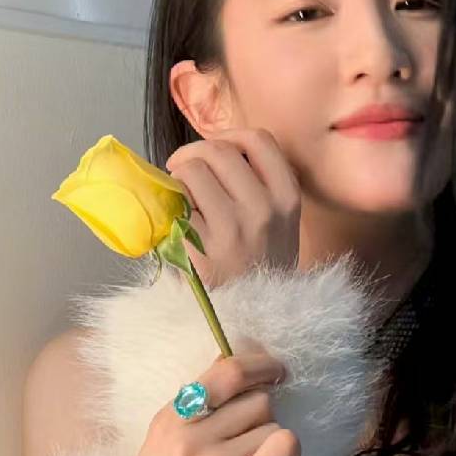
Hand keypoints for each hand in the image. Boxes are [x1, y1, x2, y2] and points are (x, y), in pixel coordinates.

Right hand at [134, 346, 298, 455]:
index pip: (225, 372)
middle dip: (260, 415)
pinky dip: (285, 450)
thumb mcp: (166, 443)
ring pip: (271, 423)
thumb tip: (235, 356)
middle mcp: (189, 439)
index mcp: (169, 420)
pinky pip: (284, 444)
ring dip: (267, 439)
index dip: (259, 364)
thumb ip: (196, 403)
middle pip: (256, 399)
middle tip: (248, 439)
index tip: (275, 370)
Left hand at [164, 128, 300, 289]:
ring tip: (181, 198)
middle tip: (182, 172)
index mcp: (287, 197)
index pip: (258, 140)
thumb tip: (209, 152)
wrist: (254, 318)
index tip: (214, 151)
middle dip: (193, 155)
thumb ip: (258, 185)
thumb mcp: (279, 223)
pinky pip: (175, 203)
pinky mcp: (201, 247)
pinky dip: (168, 205)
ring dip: (178, 178)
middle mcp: (264, 209)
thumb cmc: (259, 266)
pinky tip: (174, 219)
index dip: (228, 137)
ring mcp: (232, 228)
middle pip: (218, 150)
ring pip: (193, 171)